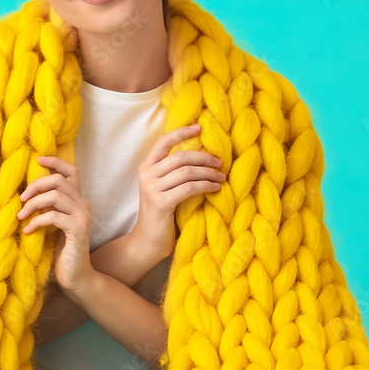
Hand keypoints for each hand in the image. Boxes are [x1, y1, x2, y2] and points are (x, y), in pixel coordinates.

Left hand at [16, 155, 94, 295]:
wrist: (75, 277)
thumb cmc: (59, 251)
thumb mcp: (51, 224)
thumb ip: (46, 207)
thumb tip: (23, 193)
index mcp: (77, 201)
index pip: (71, 171)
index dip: (55, 162)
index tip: (37, 159)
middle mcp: (83, 205)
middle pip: (59, 180)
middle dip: (36, 185)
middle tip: (20, 199)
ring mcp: (83, 217)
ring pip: (56, 196)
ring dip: (34, 204)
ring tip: (20, 215)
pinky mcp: (79, 230)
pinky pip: (54, 217)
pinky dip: (37, 221)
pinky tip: (27, 231)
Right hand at [133, 123, 224, 259]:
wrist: (147, 242)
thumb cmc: (160, 215)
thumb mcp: (163, 189)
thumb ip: (173, 173)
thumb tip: (201, 155)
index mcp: (146, 168)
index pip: (163, 142)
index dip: (182, 132)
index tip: (200, 127)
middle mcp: (147, 175)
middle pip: (180, 156)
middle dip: (204, 157)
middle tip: (220, 162)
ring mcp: (152, 189)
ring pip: (187, 171)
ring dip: (209, 173)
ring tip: (222, 177)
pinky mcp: (161, 203)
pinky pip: (189, 188)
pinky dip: (206, 186)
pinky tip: (216, 189)